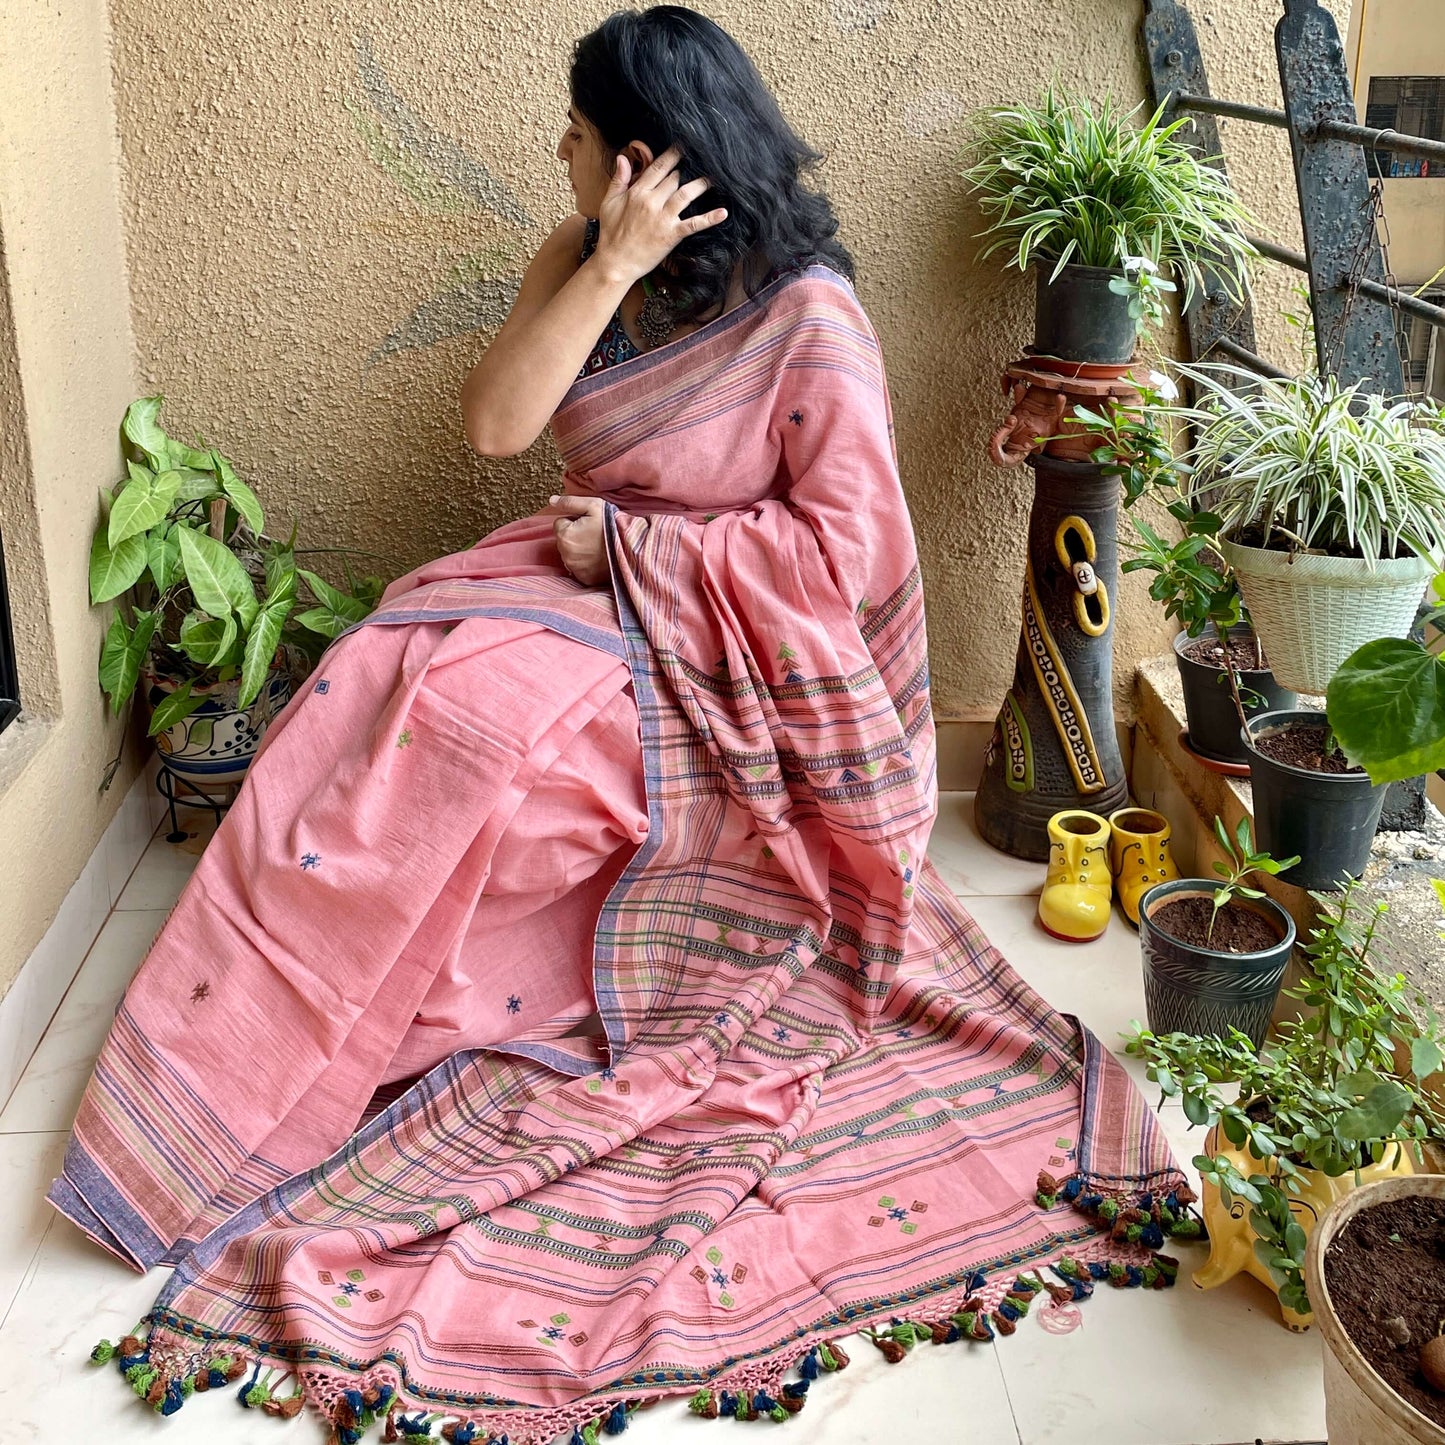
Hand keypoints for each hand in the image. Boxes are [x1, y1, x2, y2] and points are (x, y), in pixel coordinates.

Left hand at [550, 494, 609, 585]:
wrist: (631, 548)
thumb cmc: (612, 525)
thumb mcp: (593, 506)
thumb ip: (569, 502)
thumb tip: (552, 500)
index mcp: (565, 535)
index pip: (560, 523)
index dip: (574, 520)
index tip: (588, 523)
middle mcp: (566, 554)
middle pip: (563, 539)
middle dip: (574, 535)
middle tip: (594, 534)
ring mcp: (574, 568)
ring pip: (570, 553)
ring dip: (578, 549)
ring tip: (597, 546)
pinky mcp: (583, 578)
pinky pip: (578, 567)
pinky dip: (585, 563)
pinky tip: (597, 558)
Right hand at [591, 144, 727, 287]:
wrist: (616, 263)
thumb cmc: (611, 234)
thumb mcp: (609, 202)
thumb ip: (618, 179)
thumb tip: (623, 157)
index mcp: (637, 192)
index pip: (659, 167)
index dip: (672, 155)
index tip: (683, 147)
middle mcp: (652, 202)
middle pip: (674, 179)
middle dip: (683, 173)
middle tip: (695, 168)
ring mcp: (663, 218)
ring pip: (686, 194)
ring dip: (700, 185)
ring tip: (711, 179)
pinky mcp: (671, 235)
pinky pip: (694, 224)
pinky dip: (709, 218)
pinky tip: (723, 213)